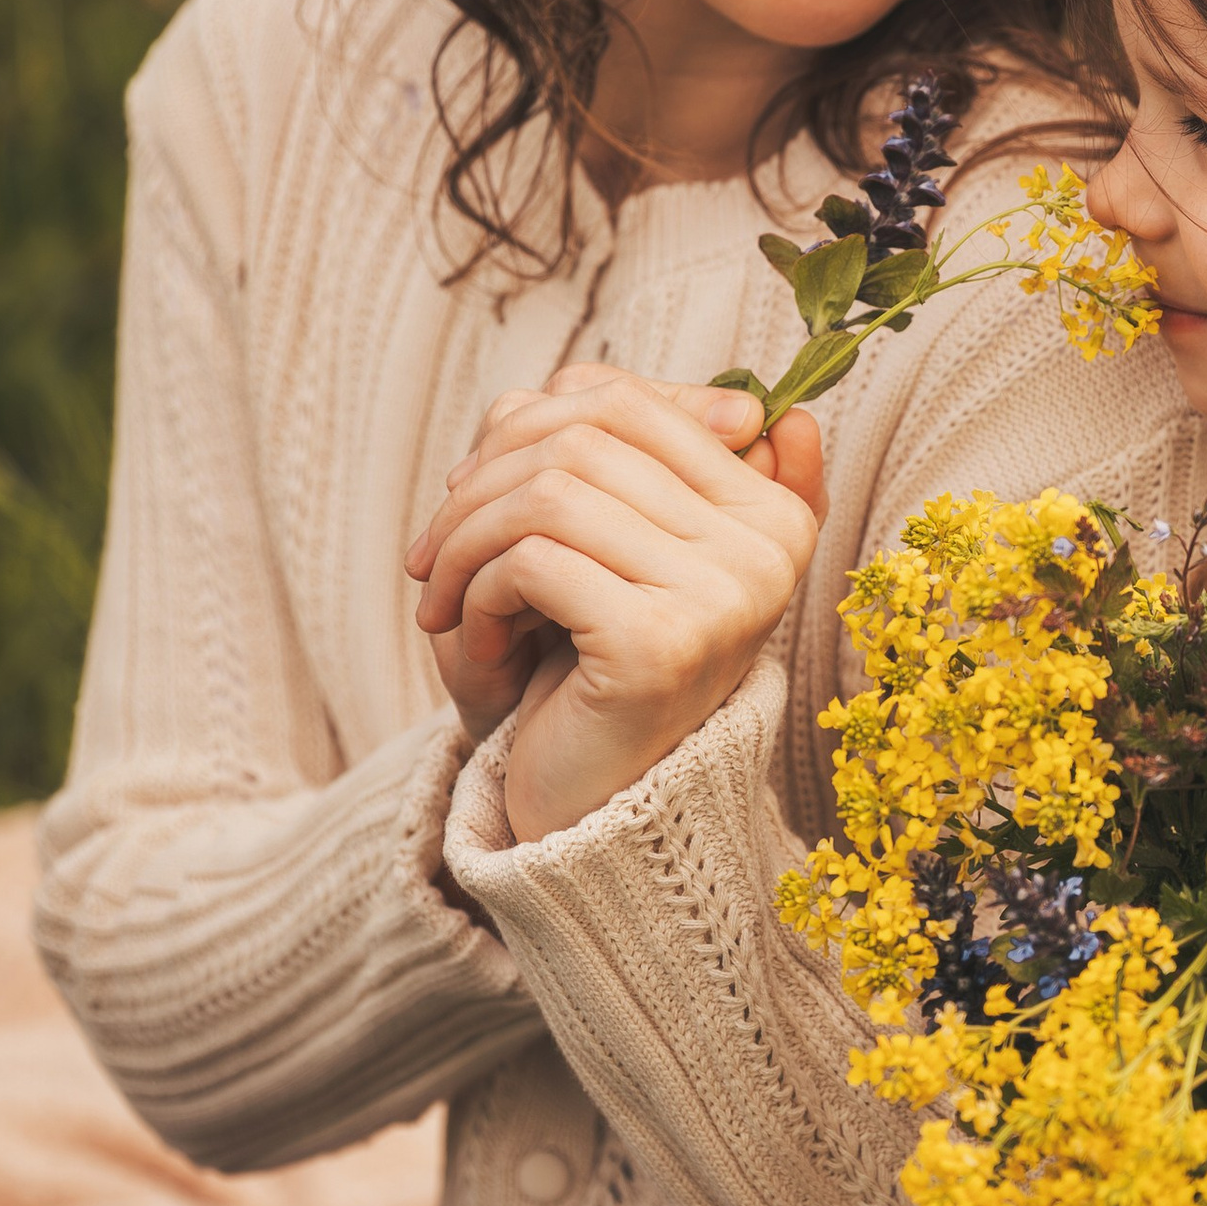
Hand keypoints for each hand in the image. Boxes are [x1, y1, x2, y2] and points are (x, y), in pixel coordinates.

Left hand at [404, 365, 826, 843]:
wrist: (587, 806)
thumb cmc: (590, 667)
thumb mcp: (612, 550)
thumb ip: (656, 464)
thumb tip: (745, 399)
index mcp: (770, 511)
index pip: (630, 400)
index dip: (529, 423)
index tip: (478, 487)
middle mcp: (767, 546)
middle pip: (582, 434)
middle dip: (480, 481)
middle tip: (435, 550)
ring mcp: (723, 595)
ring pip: (548, 491)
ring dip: (463, 541)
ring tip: (443, 595)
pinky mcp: (662, 644)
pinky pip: (532, 561)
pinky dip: (477, 594)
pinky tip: (476, 639)